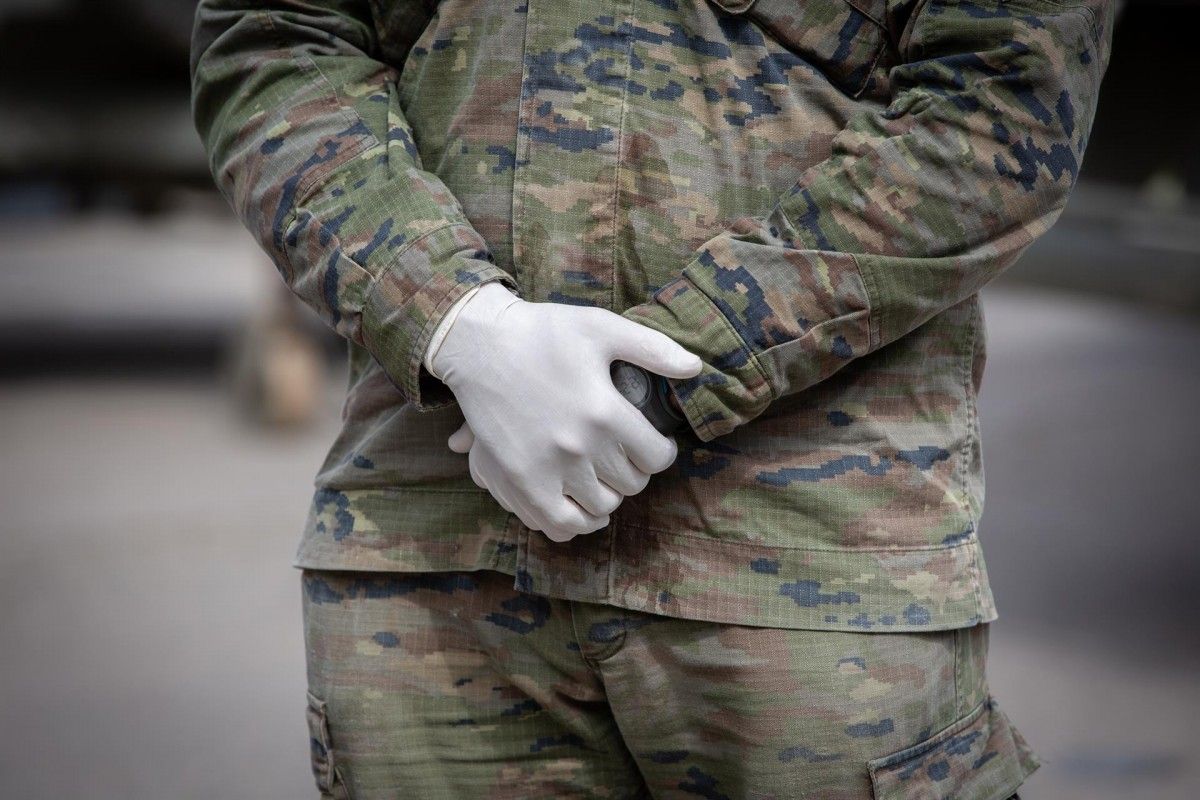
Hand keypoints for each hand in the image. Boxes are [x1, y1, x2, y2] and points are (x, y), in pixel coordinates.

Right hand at [431, 282, 701, 541]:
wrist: (478, 345)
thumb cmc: (542, 331)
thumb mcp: (600, 327)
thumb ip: (652, 348)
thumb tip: (696, 367)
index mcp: (605, 410)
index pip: (656, 457)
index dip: (661, 453)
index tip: (654, 446)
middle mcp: (580, 446)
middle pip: (630, 485)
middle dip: (634, 473)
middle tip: (625, 459)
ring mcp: (548, 468)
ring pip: (600, 508)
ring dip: (608, 498)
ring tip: (604, 483)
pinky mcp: (519, 481)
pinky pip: (559, 524)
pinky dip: (575, 523)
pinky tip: (578, 507)